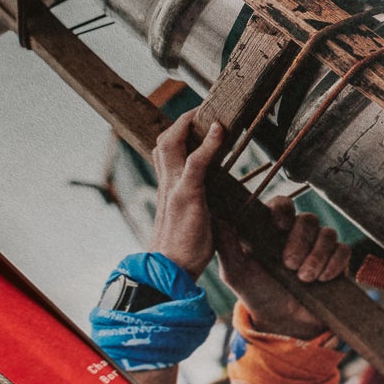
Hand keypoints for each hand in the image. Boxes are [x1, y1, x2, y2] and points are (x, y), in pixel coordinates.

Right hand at [146, 112, 226, 276]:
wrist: (169, 271)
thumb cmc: (183, 252)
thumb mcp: (191, 222)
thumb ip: (199, 207)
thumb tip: (217, 207)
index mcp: (168, 189)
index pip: (165, 152)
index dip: (178, 134)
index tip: (196, 124)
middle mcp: (167, 184)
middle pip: (164, 141)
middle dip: (182, 122)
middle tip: (203, 112)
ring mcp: (174, 188)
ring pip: (173, 143)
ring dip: (191, 124)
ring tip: (211, 114)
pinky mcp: (186, 196)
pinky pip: (196, 162)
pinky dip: (208, 143)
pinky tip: (219, 131)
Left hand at [215, 196, 352, 339]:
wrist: (282, 322)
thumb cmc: (257, 293)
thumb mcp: (236, 272)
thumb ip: (227, 245)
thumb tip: (218, 217)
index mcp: (273, 228)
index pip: (282, 204)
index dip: (284, 210)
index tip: (279, 226)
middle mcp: (298, 233)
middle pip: (308, 219)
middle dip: (300, 242)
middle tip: (290, 265)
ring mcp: (319, 245)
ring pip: (327, 234)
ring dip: (317, 256)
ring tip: (305, 278)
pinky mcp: (336, 260)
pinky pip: (343, 250)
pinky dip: (334, 263)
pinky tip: (322, 279)